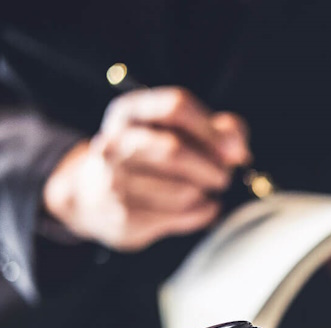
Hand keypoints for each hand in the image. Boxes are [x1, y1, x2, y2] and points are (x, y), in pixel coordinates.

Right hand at [43, 87, 249, 250]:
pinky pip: (180, 216)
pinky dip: (202, 213)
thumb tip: (238, 149)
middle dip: (211, 167)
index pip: (175, 107)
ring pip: (182, 190)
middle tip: (224, 176)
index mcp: (130, 112)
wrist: (92, 197)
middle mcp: (115, 143)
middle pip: (174, 150)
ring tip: (206, 190)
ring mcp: (115, 181)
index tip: (236, 151)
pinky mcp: (124, 216)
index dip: (211, 130)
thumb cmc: (148, 159)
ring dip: (206, 192)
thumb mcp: (177, 133)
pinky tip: (204, 207)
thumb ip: (217, 130)